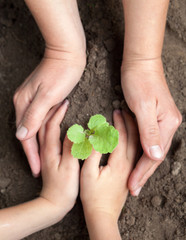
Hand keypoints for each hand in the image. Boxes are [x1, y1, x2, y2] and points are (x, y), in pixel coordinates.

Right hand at [13, 49, 84, 176]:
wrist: (67, 53)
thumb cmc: (60, 72)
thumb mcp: (47, 95)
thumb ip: (34, 115)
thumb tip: (20, 136)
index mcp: (23, 104)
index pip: (26, 137)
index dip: (31, 156)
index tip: (36, 171)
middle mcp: (25, 104)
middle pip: (28, 134)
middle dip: (33, 153)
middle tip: (38, 170)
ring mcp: (33, 101)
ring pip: (35, 128)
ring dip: (39, 145)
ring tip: (44, 159)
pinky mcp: (43, 99)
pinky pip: (42, 120)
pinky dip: (45, 132)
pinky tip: (49, 139)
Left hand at [38, 101, 79, 212]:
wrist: (53, 203)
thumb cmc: (63, 187)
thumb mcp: (69, 167)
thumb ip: (70, 148)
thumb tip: (73, 131)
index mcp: (50, 150)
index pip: (51, 126)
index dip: (57, 113)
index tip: (64, 103)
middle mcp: (45, 150)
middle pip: (44, 125)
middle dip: (52, 112)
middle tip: (61, 102)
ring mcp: (45, 154)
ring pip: (44, 131)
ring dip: (50, 118)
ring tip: (58, 110)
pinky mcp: (48, 158)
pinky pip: (47, 137)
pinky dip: (50, 128)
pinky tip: (56, 127)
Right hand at [80, 110, 138, 238]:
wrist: (103, 214)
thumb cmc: (93, 195)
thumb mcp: (87, 173)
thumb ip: (92, 153)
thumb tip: (94, 135)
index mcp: (119, 162)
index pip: (121, 137)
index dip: (118, 123)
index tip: (115, 112)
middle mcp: (128, 164)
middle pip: (133, 138)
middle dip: (128, 123)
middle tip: (123, 111)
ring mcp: (130, 169)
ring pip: (136, 145)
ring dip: (133, 130)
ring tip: (129, 119)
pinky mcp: (129, 173)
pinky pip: (134, 152)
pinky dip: (134, 141)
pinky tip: (131, 137)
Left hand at [121, 58, 181, 195]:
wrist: (140, 62)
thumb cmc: (139, 81)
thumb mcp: (143, 105)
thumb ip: (149, 131)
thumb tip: (156, 157)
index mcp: (167, 123)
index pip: (153, 155)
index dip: (142, 172)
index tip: (132, 186)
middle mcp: (167, 125)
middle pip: (154, 155)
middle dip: (142, 173)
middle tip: (133, 189)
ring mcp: (160, 121)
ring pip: (151, 149)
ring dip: (141, 165)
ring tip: (133, 179)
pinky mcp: (153, 117)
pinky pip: (147, 139)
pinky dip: (140, 151)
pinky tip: (134, 158)